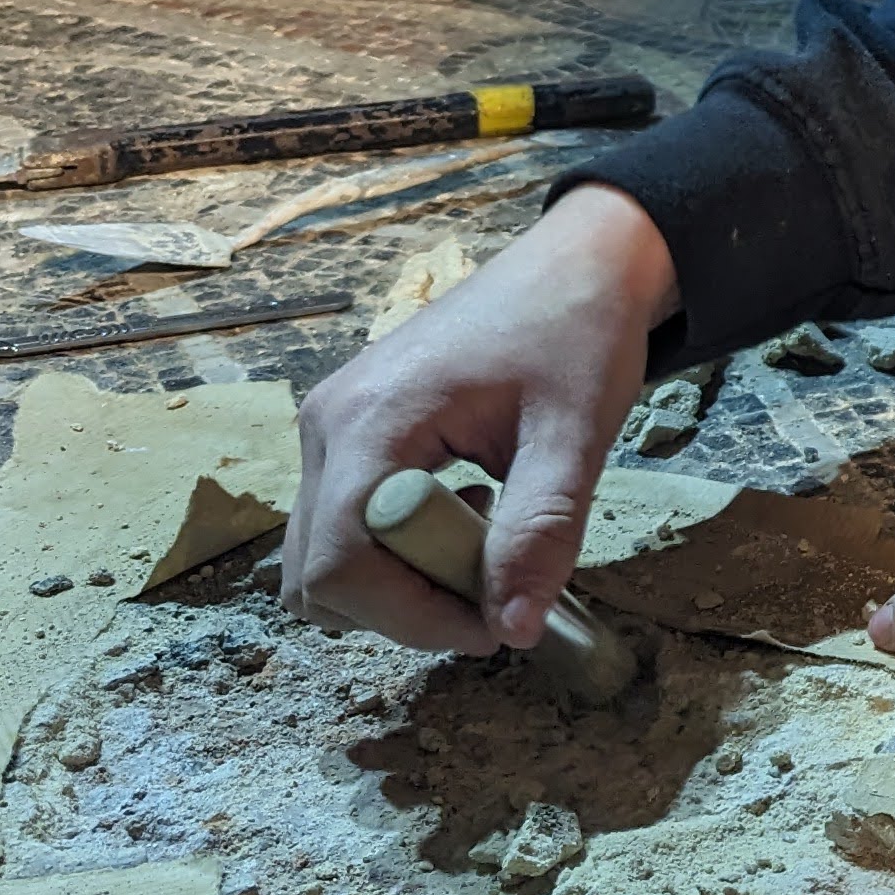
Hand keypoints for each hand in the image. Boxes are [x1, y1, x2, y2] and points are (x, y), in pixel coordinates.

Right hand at [281, 185, 682, 654]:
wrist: (575, 264)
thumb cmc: (577, 333)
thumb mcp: (575, 434)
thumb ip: (541, 532)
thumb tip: (514, 630)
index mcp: (370, 420)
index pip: (342, 565)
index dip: (412, 619)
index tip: (494, 627)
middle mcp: (327, 425)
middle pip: (317, 574)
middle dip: (403, 609)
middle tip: (493, 592)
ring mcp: (330, 428)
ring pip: (323, 558)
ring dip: (399, 582)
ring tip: (485, 544)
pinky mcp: (348, 434)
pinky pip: (343, 525)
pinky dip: (398, 551)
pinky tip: (470, 515)